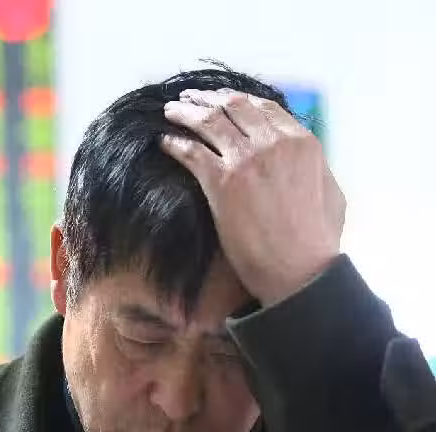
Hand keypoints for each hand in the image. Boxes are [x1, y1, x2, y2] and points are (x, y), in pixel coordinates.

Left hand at [160, 88, 345, 305]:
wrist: (298, 270)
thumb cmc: (317, 241)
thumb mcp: (331, 193)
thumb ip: (317, 167)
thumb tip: (307, 158)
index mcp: (302, 142)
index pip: (263, 107)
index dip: (236, 98)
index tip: (219, 98)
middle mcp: (274, 143)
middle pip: (233, 107)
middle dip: (207, 98)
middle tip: (188, 98)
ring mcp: (247, 160)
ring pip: (209, 122)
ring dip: (186, 113)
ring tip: (170, 112)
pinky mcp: (222, 182)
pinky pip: (190, 152)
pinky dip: (175, 144)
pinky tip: (164, 142)